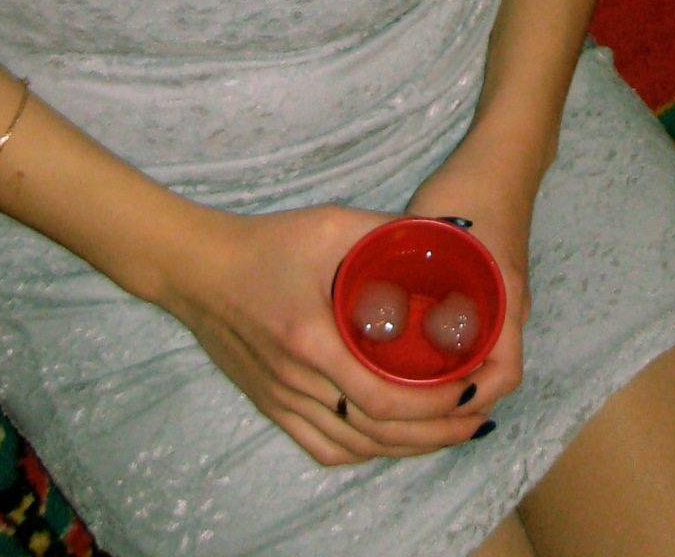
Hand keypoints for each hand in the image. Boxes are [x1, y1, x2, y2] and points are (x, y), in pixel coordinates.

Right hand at [160, 199, 489, 466]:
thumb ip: (385, 231)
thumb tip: (445, 231)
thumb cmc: (265, 244)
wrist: (198, 270)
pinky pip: (323, 447)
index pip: (382, 398)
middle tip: (476, 417)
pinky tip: (390, 439)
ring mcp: (280, 401)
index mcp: (311, 341)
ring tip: (447, 430)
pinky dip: (364, 450)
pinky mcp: (271, 407)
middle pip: (375, 434)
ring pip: (353, 447)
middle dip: (434, 433)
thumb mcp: (329, 225)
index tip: (470, 387)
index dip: (433, 404)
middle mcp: (296, 382)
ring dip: (406, 447)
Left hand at [405, 127, 541, 421]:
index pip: (503, 376)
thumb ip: (405, 268)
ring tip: (399, 385)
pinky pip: (478, 335)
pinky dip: (452, 352)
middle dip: (453, 400)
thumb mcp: (436, 232)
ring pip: (482, 356)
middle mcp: (511, 310)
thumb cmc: (470, 192)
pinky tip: (411, 347)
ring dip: (450, 377)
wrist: (500, 156)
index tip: (426, 405)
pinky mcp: (494, 287)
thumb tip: (364, 311)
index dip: (469, 401)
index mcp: (507, 303)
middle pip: (490, 374)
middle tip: (401, 406)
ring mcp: (505, 299)